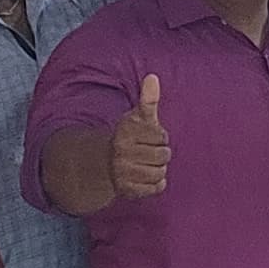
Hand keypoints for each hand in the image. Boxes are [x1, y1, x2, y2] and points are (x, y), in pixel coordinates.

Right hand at [109, 74, 172, 200]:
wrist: (105, 163)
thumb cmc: (130, 136)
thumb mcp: (138, 117)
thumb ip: (148, 99)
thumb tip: (153, 77)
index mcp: (125, 131)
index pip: (161, 136)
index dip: (160, 137)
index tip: (149, 136)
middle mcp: (121, 152)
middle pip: (163, 156)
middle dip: (160, 154)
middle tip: (148, 152)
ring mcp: (122, 172)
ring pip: (160, 173)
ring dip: (159, 169)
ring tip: (147, 164)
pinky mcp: (127, 190)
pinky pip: (156, 188)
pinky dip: (156, 183)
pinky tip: (146, 176)